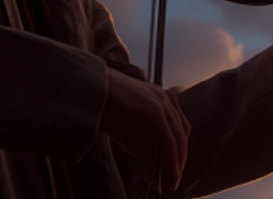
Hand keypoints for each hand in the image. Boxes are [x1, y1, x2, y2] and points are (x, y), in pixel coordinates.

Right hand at [99, 67, 190, 192]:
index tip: (174, 168)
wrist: (91, 89)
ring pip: (178, 140)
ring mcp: (162, 104)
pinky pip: (169, 142)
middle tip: (174, 180)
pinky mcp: (155, 113)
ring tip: (172, 182)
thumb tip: (157, 161)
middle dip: (180, 159)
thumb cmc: (105, 106)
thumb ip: (145, 142)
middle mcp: (166, 98)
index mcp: (162, 97)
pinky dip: (172, 161)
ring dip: (177, 164)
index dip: (179, 149)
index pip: (178, 127)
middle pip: (182, 134)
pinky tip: (170, 175)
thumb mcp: (129, 128)